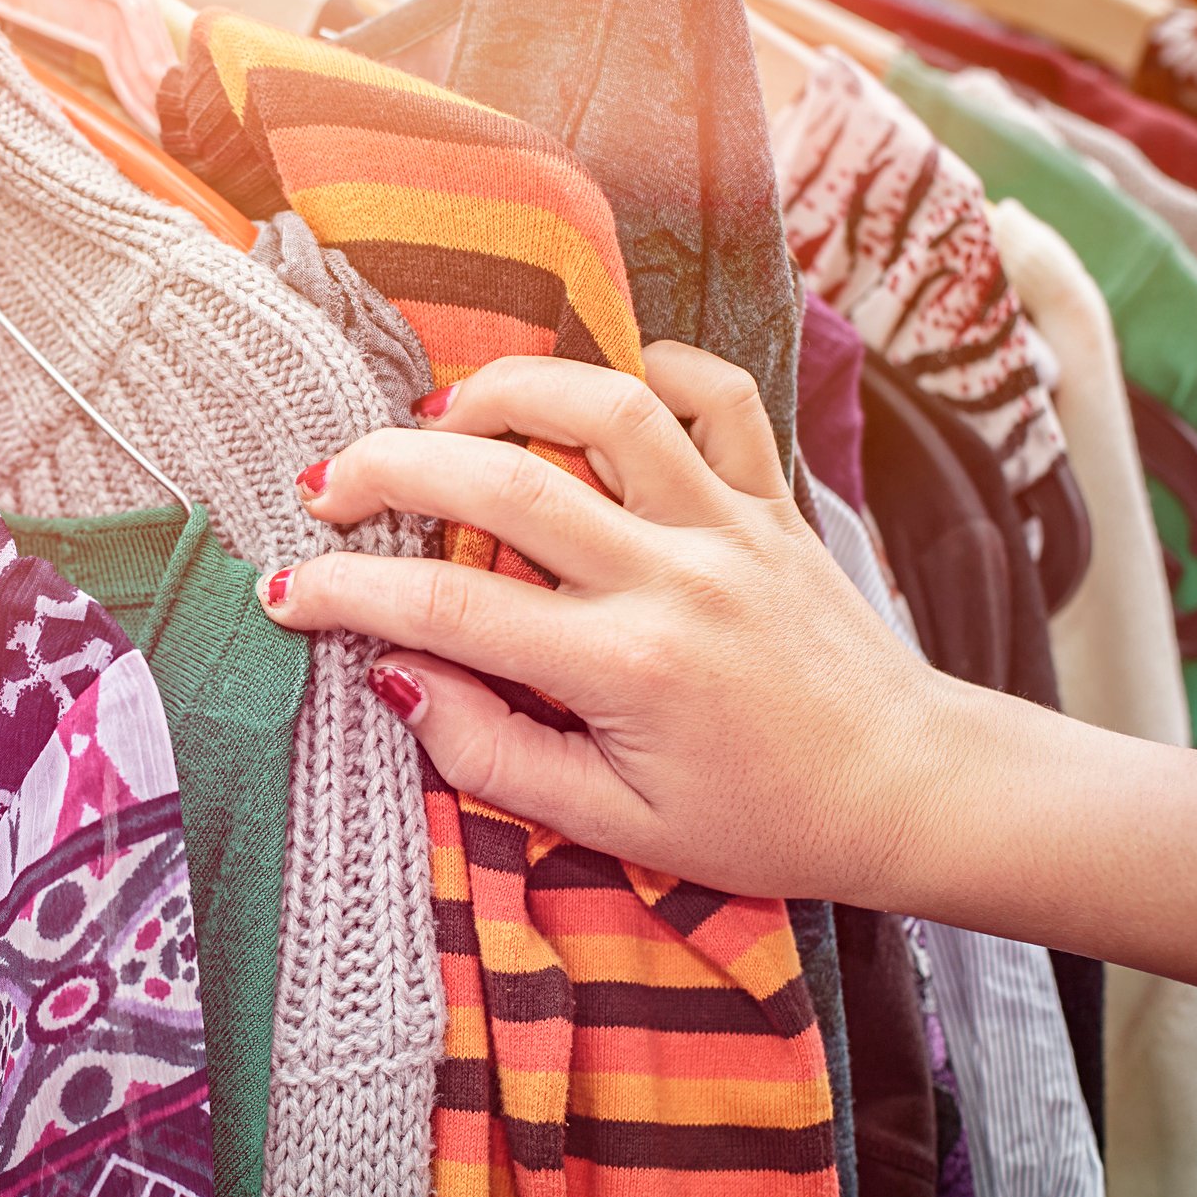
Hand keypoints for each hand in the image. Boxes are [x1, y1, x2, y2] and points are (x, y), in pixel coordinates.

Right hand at [257, 343, 968, 905]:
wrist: (911, 791)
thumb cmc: (761, 822)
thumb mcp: (615, 826)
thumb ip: (494, 755)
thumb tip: (398, 681)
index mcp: (626, 667)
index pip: (450, 612)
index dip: (348, 594)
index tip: (285, 591)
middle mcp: (673, 575)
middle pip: (508, 482)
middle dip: (394, 465)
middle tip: (327, 480)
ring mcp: (730, 524)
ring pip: (609, 407)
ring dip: (508, 390)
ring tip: (442, 411)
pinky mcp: (773, 500)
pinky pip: (718, 397)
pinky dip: (652, 370)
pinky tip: (591, 394)